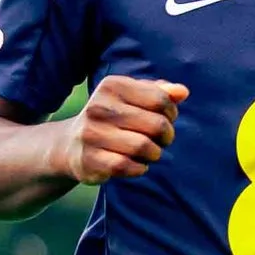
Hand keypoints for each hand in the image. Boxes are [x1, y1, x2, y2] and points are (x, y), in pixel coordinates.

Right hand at [63, 75, 186, 185]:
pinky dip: (140, 168)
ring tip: (150, 153)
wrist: (71, 144)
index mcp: (111, 86)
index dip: (171, 112)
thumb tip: (183, 92)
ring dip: (154, 153)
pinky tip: (136, 164)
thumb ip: (160, 92)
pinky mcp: (90, 159)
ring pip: (144, 147)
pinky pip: (128, 166)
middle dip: (167, 135)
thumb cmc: (113, 118)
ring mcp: (91, 134)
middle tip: (162, 140)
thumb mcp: (133, 98)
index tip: (167, 119)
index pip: (160, 99)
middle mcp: (98, 107)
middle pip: (156, 124)